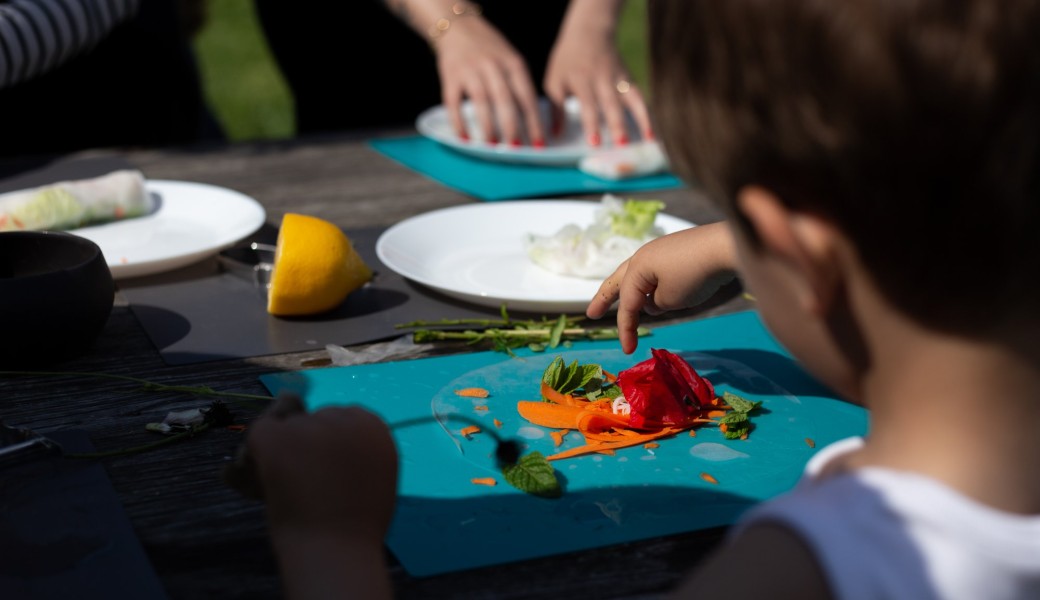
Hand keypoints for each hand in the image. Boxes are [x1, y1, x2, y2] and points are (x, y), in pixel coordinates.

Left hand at [245, 401, 398, 544]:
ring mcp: (309, 424)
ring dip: (281, 452)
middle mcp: (343, 415)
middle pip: (312, 419)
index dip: (327, 446)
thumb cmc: (358, 525)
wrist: (337, 548)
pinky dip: (257, 454)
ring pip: (285, 428)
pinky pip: (260, 433)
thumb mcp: (373, 477)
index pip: (340, 419)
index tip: (323, 473)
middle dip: (304, 446)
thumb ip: (355, 452)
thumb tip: (322, 441)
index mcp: (371, 424)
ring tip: (285, 487)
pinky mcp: (279, 436)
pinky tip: (267, 480)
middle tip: (302, 482)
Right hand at [434, 15, 546, 146]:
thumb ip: (519, 85)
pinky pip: (454, 103)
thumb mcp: (511, 60)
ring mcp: (471, 70)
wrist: (458, 26)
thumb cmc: (490, 49)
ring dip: (488, 127)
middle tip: (516, 149)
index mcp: (513, 64)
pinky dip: (459, 122)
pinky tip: (465, 138)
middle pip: (505, 101)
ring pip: (481, 102)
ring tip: (492, 146)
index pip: (527, 96)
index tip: (538, 143)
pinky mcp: (451, 76)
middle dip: (512, 127)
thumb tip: (531, 121)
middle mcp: (493, 66)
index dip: (534, 122)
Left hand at [543, 0, 652, 146]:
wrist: (589, 31)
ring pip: (631, 100)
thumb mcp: (554, 81)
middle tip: (621, 145)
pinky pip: (639, 97)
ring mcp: (618, 78)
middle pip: (611, 103)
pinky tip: (652, 133)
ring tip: (648, 140)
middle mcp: (602, 79)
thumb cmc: (567, 61)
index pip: (587, 104)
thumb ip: (556, 108)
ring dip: (640, 119)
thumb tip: (556, 135)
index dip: (591, 123)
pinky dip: (646, 114)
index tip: (595, 142)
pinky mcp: (628, 79)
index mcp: (581, 79)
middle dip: (617, 124)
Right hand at [587, 222, 737, 353]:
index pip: (627, 304)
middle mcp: (643, 256)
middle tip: (591, 314)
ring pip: (636, 275)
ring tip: (627, 308)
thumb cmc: (694, 274)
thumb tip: (655, 301)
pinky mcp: (677, 252)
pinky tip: (657, 295)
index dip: (625, 329)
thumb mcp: (671, 299)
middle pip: (617, 281)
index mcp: (637, 268)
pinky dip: (650, 286)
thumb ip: (657, 305)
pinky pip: (655, 272)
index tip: (627, 350)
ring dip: (630, 292)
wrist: (724, 246)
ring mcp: (660, 251)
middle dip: (604, 299)